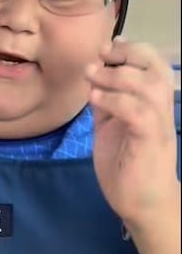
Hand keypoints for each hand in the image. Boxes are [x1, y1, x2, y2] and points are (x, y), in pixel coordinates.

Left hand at [86, 39, 177, 228]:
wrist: (141, 206)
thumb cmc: (127, 169)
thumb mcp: (111, 130)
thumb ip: (106, 106)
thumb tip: (92, 82)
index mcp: (154, 105)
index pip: (154, 65)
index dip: (133, 49)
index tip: (107, 47)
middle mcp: (162, 110)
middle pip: (156, 67)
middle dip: (128, 54)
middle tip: (100, 56)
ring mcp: (158, 125)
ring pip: (149, 85)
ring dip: (117, 75)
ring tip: (92, 76)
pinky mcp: (149, 141)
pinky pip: (138, 112)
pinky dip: (115, 100)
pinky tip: (95, 98)